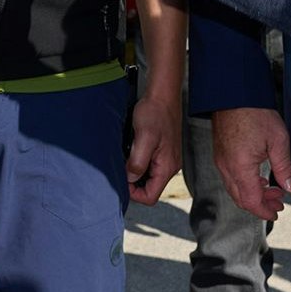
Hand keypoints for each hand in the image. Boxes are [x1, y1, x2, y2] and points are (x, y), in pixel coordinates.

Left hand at [126, 90, 182, 204]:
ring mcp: (166, 159)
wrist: (162, 95)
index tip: (121, 178)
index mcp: (167, 167)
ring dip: (134, 170)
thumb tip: (130, 178)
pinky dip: (138, 161)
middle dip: (132, 181)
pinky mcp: (162, 151)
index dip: (133, 192)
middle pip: (149, 188)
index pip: (150, 196)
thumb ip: (138, 162)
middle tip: (121, 166)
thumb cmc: (155, 112)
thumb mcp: (144, 137)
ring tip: (126, 155)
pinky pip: (149, 164)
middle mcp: (169, 166)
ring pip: (147, 177)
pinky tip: (131, 149)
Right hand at [211, 106, 290, 220]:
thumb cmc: (254, 113)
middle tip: (278, 202)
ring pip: (235, 189)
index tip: (276, 212)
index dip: (264, 211)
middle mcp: (226, 168)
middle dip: (260, 204)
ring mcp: (221, 161)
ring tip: (272, 190)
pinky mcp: (220, 154)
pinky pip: (231, 178)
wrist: (234, 94)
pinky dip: (245, 184)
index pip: (251, 201)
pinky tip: (259, 178)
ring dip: (253, 194)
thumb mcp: (278, 140)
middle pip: (241, 199)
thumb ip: (285, 168)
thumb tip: (290, 188)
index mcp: (240, 167)